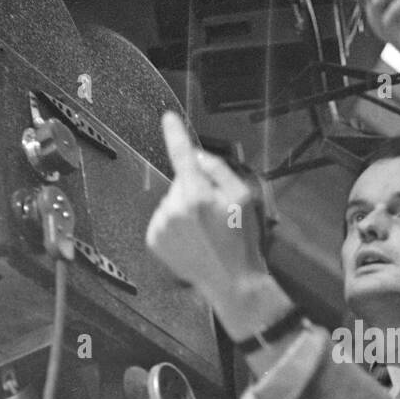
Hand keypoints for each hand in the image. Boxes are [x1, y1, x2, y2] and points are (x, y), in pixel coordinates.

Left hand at [147, 112, 269, 326]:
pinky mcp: (155, 240)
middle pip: (181, 182)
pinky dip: (175, 224)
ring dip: (185, 209)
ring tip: (205, 231)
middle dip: (195, 189)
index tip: (168, 117)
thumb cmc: (242, 240)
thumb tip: (197, 155)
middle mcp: (174, 209)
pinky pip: (163, 219)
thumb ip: (220, 171)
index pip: (181, 155)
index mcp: (197, 195)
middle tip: (215, 213)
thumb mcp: (244, 199)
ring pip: (171, 201)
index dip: (174, 133)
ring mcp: (162, 226)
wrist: (231, 281)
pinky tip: (192, 239)